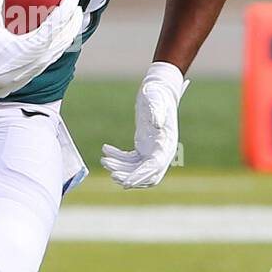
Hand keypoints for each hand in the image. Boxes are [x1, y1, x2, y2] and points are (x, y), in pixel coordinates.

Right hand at [0, 0, 81, 106]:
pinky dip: (62, 41)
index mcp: (35, 45)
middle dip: (75, 19)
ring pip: (64, 45)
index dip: (68, 7)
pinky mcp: (38, 69)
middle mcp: (43, 56)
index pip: (59, 22)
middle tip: (77, 5)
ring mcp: (42, 64)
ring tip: (73, 20)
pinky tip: (58, 37)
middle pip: (68, 34)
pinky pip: (57, 53)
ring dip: (71, 31)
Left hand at [101, 62, 188, 187]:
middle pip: (147, 174)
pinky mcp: (144, 147)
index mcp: (167, 143)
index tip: (125, 183)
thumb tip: (157, 123)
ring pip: (136, 169)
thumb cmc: (156, 93)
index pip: (155, 167)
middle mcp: (162, 150)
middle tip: (112, 175)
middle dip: (130, 177)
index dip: (140, 176)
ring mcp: (152, 150)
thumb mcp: (155, 98)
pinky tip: (106, 149)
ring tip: (104, 160)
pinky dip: (118, 158)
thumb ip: (157, 110)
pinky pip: (131, 160)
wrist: (158, 89)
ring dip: (120, 168)